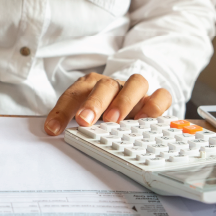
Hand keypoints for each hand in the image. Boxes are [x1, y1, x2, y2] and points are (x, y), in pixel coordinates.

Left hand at [44, 73, 171, 135]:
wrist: (127, 100)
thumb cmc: (100, 111)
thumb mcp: (82, 115)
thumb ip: (69, 122)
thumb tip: (53, 133)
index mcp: (90, 86)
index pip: (74, 94)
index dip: (62, 111)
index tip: (53, 129)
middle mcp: (113, 85)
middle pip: (105, 85)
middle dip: (94, 103)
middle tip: (85, 120)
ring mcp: (135, 91)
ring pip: (136, 83)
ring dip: (124, 101)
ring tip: (114, 120)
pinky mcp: (154, 99)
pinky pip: (162, 95)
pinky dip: (154, 105)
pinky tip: (144, 120)